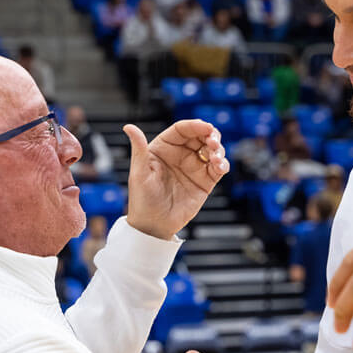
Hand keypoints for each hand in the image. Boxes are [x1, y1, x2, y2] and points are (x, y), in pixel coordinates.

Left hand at [124, 119, 228, 239]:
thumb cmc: (142, 200)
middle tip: (213, 142)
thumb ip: (139, 148)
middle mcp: (181, 154)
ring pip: (212, 149)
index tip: (205, 127)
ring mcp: (194, 167)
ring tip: (216, 158)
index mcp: (164, 148)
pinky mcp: (205, 181)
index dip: (195, 125)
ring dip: (218, 149)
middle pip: (200, 136)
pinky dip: (223, 164)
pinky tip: (220, 166)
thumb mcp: (139, 173)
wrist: (154, 226)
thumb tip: (128, 127)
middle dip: (211, 135)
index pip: (181, 130)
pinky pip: (218, 168)